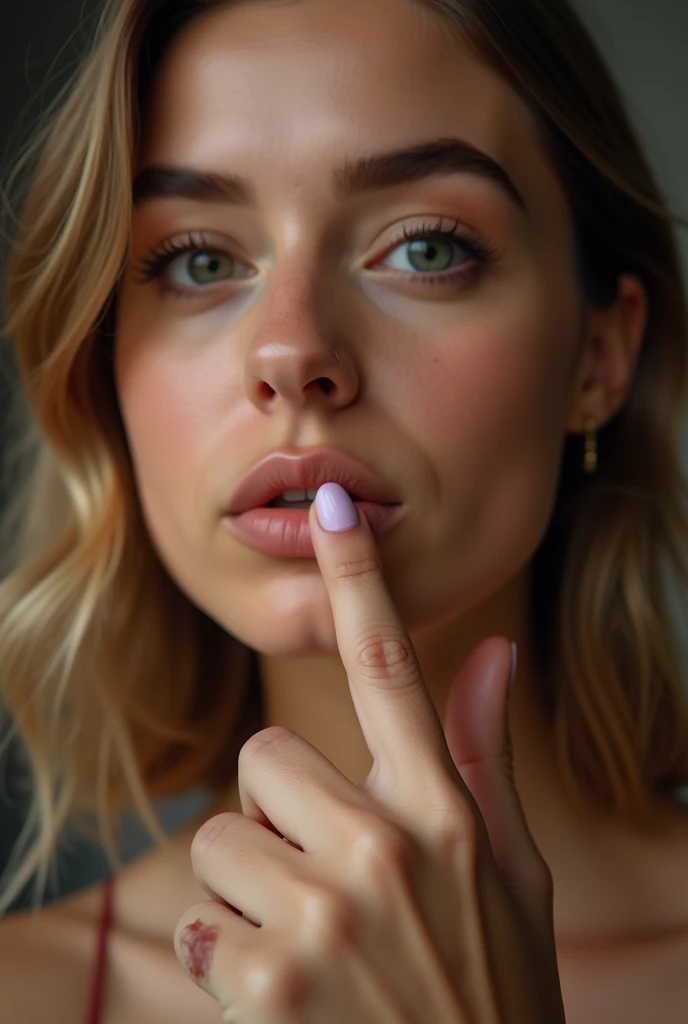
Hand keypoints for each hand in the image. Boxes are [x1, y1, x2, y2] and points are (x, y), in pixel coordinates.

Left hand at [174, 483, 565, 1022]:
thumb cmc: (493, 990)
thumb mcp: (512, 873)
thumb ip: (487, 758)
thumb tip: (496, 652)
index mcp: (445, 812)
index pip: (391, 666)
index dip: (360, 576)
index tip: (333, 506)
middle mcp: (386, 848)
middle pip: (263, 761)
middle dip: (279, 815)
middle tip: (326, 881)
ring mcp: (325, 917)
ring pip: (221, 840)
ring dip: (250, 892)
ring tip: (312, 948)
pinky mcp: (265, 987)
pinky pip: (200, 923)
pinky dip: (226, 961)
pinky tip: (286, 1000)